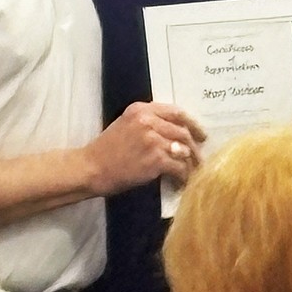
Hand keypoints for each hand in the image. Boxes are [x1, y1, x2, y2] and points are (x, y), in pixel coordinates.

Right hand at [82, 101, 205, 195]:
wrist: (91, 168)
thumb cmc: (106, 149)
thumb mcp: (126, 124)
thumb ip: (149, 123)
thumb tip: (174, 135)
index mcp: (141, 109)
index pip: (176, 112)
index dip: (192, 123)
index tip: (201, 134)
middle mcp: (149, 120)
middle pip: (182, 130)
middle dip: (194, 146)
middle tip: (199, 158)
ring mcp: (153, 139)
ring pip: (183, 148)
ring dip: (191, 162)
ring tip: (193, 171)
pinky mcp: (155, 159)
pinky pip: (178, 166)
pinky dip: (184, 175)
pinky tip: (183, 182)